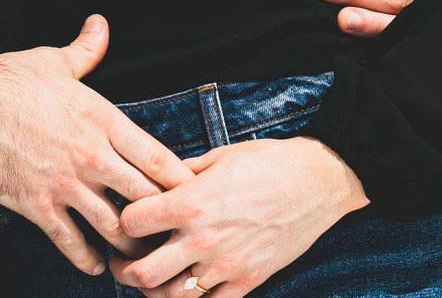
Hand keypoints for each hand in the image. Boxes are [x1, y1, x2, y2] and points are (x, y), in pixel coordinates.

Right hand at [0, 15, 196, 276]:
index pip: (158, 158)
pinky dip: (85, 259)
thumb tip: (100, 24)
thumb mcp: (56, 60)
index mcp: (104, 120)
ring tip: (137, 256)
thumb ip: (87, 49)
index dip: (181, 182)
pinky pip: (70, 241)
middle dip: (162, 220)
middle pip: (146, 198)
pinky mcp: (37, 203)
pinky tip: (94, 265)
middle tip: (170, 233)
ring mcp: (65, 182)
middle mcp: (92, 154)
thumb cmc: (10, 79)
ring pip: (113, 227)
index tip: (192, 195)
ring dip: (129, 245)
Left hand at [112, 136, 366, 296]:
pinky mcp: (249, 281)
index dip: (122, 221)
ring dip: (154, 291)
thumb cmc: (269, 162)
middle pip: (142, 274)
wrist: (319, 181)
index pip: (131, 224)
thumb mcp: (218, 156)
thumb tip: (153, 179)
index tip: (126, 219)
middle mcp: (204, 239)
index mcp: (192, 203)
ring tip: (152, 278)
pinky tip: (188, 286)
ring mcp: (227, 265)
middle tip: (123, 261)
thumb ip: (180, 173)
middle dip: (124, 270)